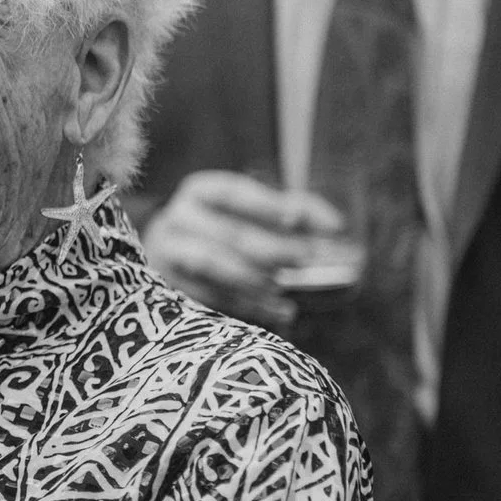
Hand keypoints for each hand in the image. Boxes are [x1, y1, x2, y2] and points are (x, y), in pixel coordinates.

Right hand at [144, 170, 342, 326]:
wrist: (164, 249)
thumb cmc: (221, 225)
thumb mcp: (249, 209)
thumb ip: (291, 210)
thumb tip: (335, 226)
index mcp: (201, 190)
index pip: (235, 193)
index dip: (267, 205)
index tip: (297, 219)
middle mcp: (180, 218)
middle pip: (231, 234)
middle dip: (274, 248)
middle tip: (307, 259)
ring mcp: (170, 253)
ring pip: (214, 265)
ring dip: (257, 278)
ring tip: (287, 286)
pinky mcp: (169, 286)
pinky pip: (211, 296)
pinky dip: (248, 305)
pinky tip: (280, 310)